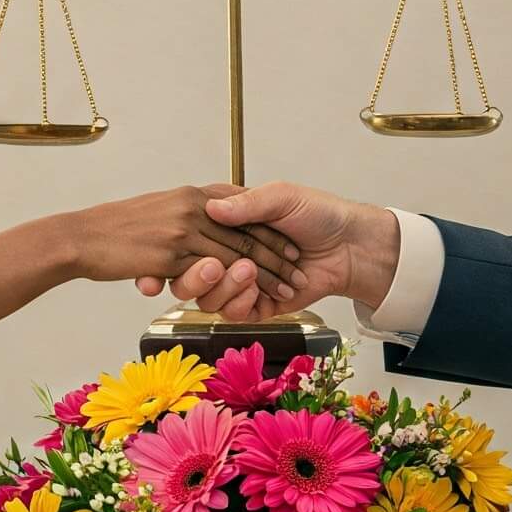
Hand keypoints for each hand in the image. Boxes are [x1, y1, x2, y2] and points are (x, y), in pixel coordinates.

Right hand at [69, 185, 306, 305]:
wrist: (78, 236)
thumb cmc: (112, 228)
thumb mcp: (162, 210)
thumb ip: (191, 210)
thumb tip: (220, 211)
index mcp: (189, 193)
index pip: (239, 204)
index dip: (267, 222)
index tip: (290, 240)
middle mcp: (190, 206)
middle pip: (247, 229)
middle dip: (277, 251)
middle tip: (301, 269)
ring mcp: (182, 231)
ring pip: (236, 252)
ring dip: (265, 273)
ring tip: (287, 287)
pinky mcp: (171, 256)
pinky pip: (212, 272)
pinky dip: (238, 287)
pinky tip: (254, 299)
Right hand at [138, 181, 398, 321]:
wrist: (351, 245)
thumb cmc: (317, 214)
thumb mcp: (281, 197)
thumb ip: (247, 204)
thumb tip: (211, 207)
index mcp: (226, 228)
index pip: (187, 241)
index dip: (170, 251)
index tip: (161, 254)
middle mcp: (228, 256)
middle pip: (187, 278)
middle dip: (193, 277)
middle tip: (212, 266)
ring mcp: (241, 284)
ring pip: (207, 300)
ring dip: (223, 288)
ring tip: (248, 271)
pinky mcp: (257, 306)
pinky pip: (233, 314)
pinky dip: (242, 303)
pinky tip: (258, 290)